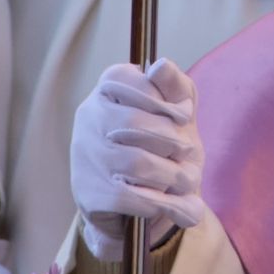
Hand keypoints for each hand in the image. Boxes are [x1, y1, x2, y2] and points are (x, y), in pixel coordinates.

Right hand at [71, 59, 205, 261]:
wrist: (151, 203)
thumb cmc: (167, 145)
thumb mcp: (179, 112)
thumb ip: (175, 86)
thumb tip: (160, 66)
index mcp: (109, 90)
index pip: (125, 80)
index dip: (160, 99)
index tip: (184, 115)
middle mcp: (89, 119)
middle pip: (133, 123)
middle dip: (171, 140)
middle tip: (189, 152)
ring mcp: (85, 157)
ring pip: (134, 162)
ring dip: (172, 175)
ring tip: (189, 181)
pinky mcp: (88, 193)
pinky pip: (128, 197)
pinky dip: (161, 203)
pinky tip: (180, 206)